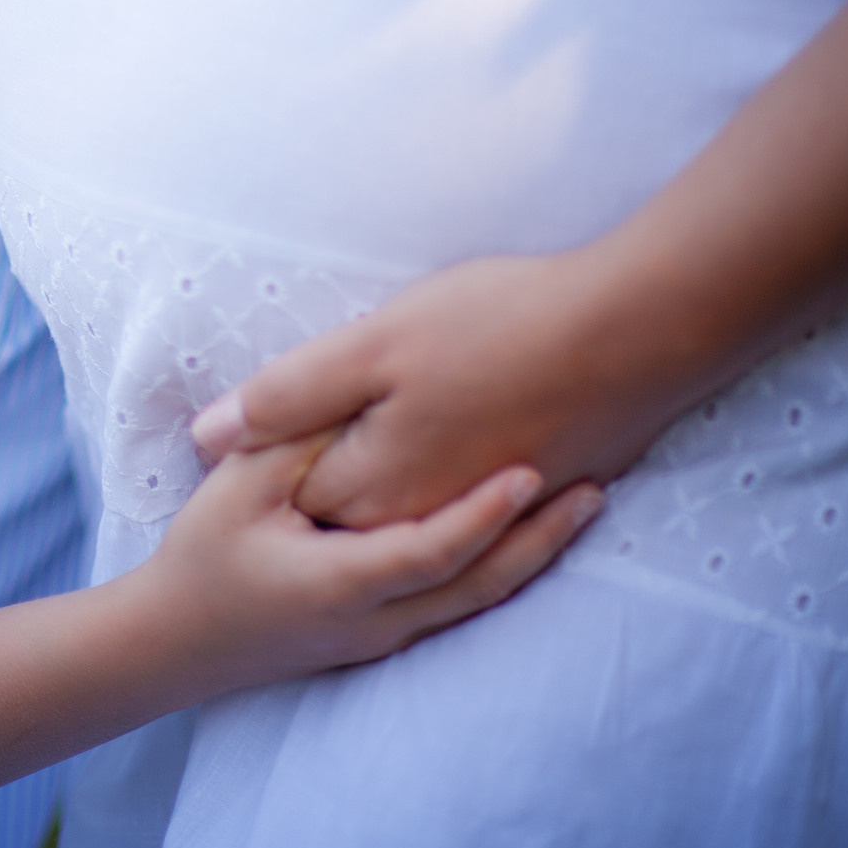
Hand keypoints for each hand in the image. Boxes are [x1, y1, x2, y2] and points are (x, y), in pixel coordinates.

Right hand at [140, 434, 602, 688]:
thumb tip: (349, 403)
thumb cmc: (204, 555)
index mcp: (339, 584)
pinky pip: (459, 603)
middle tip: (594, 488)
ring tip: (583, 504)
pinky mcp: (386, 637)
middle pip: (478, 586)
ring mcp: (385, 638)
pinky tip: (527, 534)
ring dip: (532, 554)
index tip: (527, 471)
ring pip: (478, 601)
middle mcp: (376, 622)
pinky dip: (500, 567)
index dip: (482, 514)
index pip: (430, 551)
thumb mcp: (237, 487)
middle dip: (540, 539)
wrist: (178, 641)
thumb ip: (294, 444)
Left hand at [190, 248, 710, 529]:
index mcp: (374, 491)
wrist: (643, 329)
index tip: (267, 410)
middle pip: (343, 509)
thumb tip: (204, 438)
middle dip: (316, 467)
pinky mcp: (535, 491)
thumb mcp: (372, 346)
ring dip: (383, 468)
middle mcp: (425, 522)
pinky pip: (465, 495)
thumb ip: (288, 397)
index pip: (288, 495)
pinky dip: (447, 466)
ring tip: (390, 402)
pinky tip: (454, 411)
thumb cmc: (500, 325)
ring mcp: (485, 513)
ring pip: (404, 505)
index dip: (268, 452)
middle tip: (323, 402)